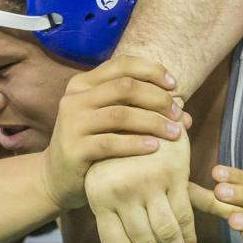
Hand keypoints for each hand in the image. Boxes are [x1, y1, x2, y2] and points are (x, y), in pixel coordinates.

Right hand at [41, 55, 188, 211]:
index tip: (174, 85)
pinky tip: (154, 147)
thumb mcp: (111, 122)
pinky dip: (136, 143)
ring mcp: (71, 122)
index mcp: (83, 83)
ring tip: (175, 133)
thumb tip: (185, 116)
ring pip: (120, 114)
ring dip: (153, 121)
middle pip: (125, 87)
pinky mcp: (73, 148)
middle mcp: (75, 98)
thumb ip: (141, 111)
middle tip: (178, 114)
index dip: (152, 70)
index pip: (122, 64)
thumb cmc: (92, 145)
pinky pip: (111, 143)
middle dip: (157, 98)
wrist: (56, 178)